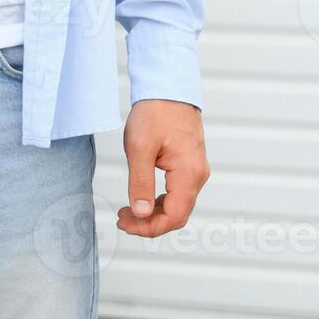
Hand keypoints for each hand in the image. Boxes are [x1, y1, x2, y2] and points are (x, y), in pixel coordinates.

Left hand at [118, 100, 208, 237]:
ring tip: (126, 211)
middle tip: (121, 219)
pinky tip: (140, 199)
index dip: (150, 227)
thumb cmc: (154, 114)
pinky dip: (159, 201)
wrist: (168, 90)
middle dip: (149, 223)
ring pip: (177, 205)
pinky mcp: (188, 166)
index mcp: (189, 174)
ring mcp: (195, 171)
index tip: (125, 224)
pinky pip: (177, 193)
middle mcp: (197, 176)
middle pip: (177, 215)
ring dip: (153, 213)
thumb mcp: (139, 148)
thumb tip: (141, 213)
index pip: (175, 216)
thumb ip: (140, 182)